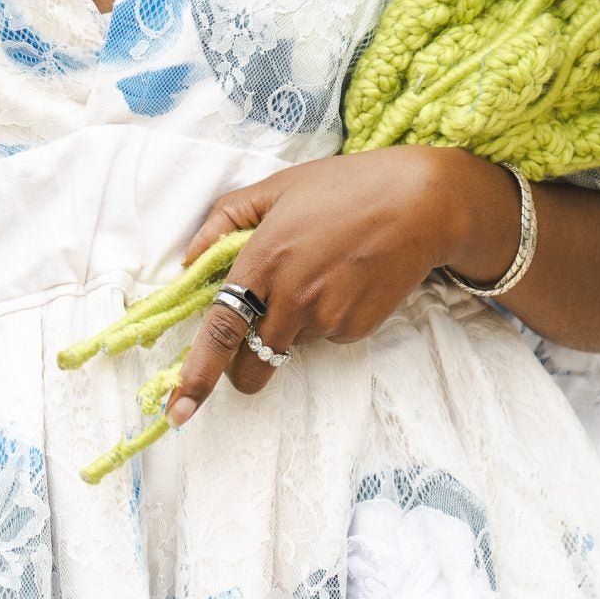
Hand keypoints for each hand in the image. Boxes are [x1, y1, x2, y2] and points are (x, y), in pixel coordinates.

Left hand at [169, 147, 522, 422]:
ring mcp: (326, 317)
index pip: (220, 330)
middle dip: (245, 367)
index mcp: (263, 260)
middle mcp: (291, 297)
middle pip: (253, 362)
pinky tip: (346, 281)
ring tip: (321, 273)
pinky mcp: (355, 328)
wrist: (420, 205)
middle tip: (255, 341)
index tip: (180, 410)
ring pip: (292, 344)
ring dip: (294, 325)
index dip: (197, 375)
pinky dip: (328, 318)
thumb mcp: (277, 187)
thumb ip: (224, 218)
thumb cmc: (344, 188)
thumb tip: (190, 259)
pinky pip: (327, 336)